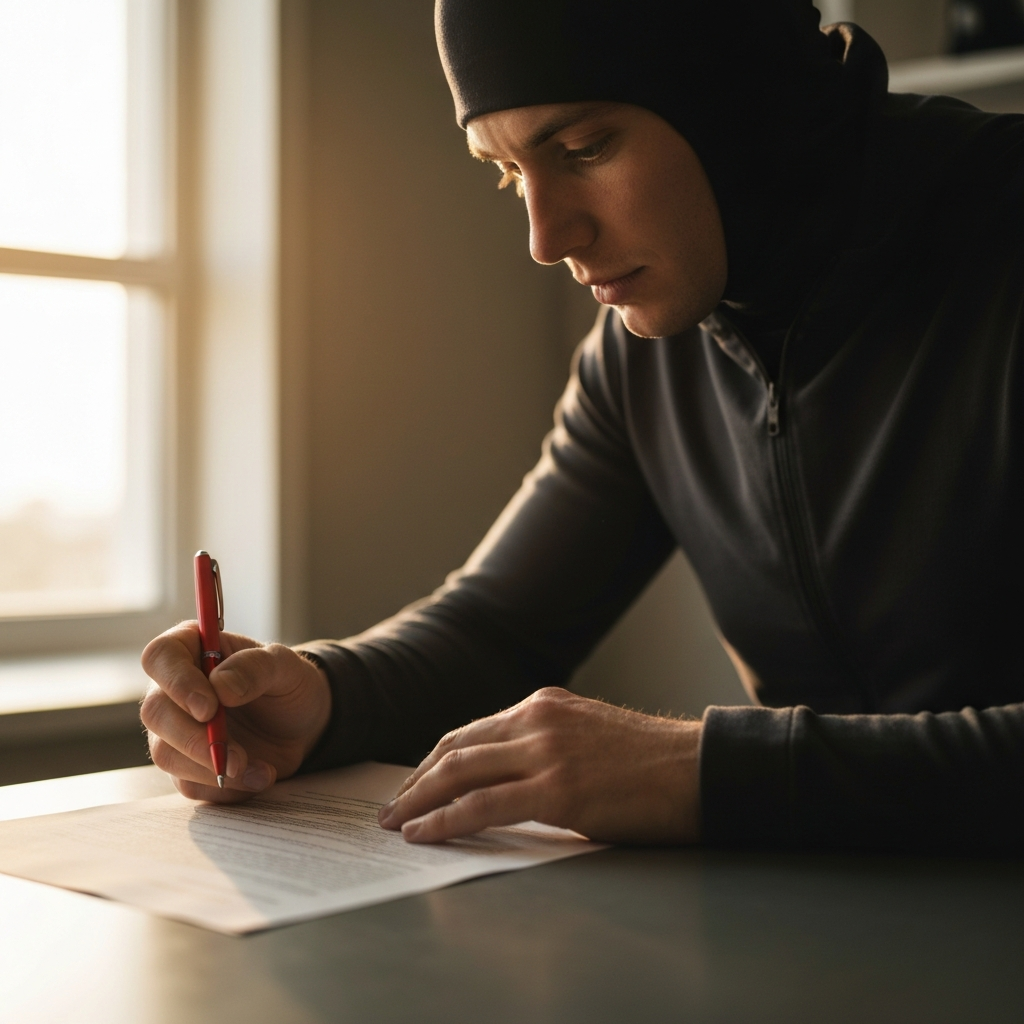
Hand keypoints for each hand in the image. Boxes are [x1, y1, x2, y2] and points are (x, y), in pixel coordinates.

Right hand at [140, 623, 330, 802]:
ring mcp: (175, 730)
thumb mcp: (284, 665)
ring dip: (211, 768)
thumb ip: (255, 668)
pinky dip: (226, 788)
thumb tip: (220, 686)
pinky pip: (190, 784)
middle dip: (195, 740)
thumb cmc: (287, 683)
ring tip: (260, 769)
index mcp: (192, 649)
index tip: (209, 708)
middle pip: (156, 712)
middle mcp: (173, 689)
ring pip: (166, 754)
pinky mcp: (187, 765)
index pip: (161, 657)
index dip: (177, 683)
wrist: (302, 724)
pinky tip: (260, 776)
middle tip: (237, 756)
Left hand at [377, 687, 700, 843]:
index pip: (471, 732)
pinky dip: (445, 821)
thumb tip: (506, 777)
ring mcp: (546, 751)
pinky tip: (425, 833)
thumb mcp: (587, 736)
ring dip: (419, 800)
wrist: (699, 769)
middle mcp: (537, 719)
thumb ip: (545, 745)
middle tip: (392, 806)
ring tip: (396, 822)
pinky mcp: (557, 788)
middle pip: (455, 749)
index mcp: (543, 705)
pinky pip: (482, 806)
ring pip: (460, 773)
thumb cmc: (650, 763)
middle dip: (416, 781)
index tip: (415, 783)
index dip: (435, 761)